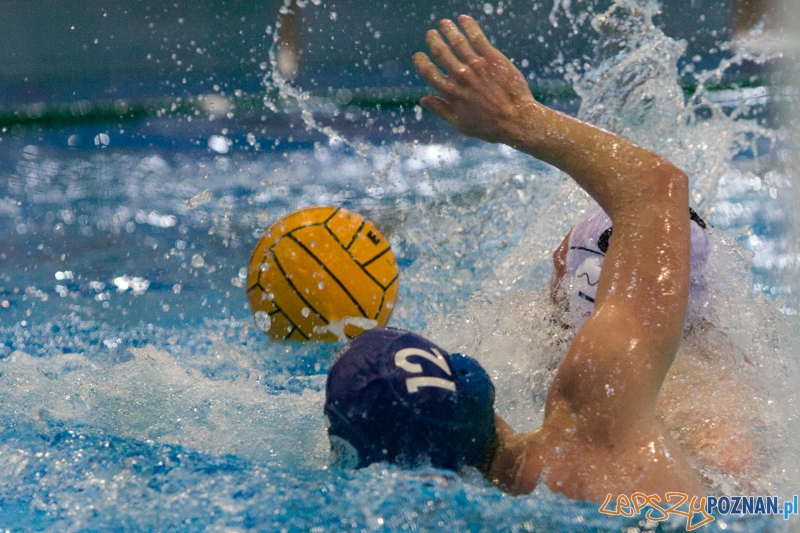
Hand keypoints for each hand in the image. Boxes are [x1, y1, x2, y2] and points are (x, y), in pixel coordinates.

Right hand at [413, 15, 537, 143]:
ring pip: (457, 41)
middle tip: (431, 34)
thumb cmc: (489, 126)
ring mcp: (477, 66)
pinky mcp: (493, 58)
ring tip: (443, 23)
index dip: (421, 62)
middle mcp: (461, 77)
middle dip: (433, 40)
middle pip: (441, 53)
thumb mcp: (460, 124)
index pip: (429, 72)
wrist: (517, 120)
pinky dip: (469, 26)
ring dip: (448, 29)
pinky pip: (477, 37)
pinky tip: (463, 19)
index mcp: (451, 93)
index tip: (418, 56)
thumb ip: (440, 110)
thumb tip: (422, 100)